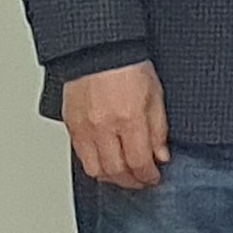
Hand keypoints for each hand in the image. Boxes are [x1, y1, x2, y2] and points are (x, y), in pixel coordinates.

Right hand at [62, 60, 168, 189]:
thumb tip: (160, 156)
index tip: (154, 177)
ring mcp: (84, 128)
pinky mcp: (71, 125)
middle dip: (132, 181)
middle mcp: (104, 127)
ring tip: (125, 175)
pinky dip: (96, 165)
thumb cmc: (130, 67)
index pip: (139, 162)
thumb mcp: (156, 96)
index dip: (148, 176)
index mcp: (129, 118)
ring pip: (95, 169)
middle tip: (142, 180)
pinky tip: (107, 162)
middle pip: (116, 171)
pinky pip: (81, 156)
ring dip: (112, 177)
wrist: (100, 51)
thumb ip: (158, 130)